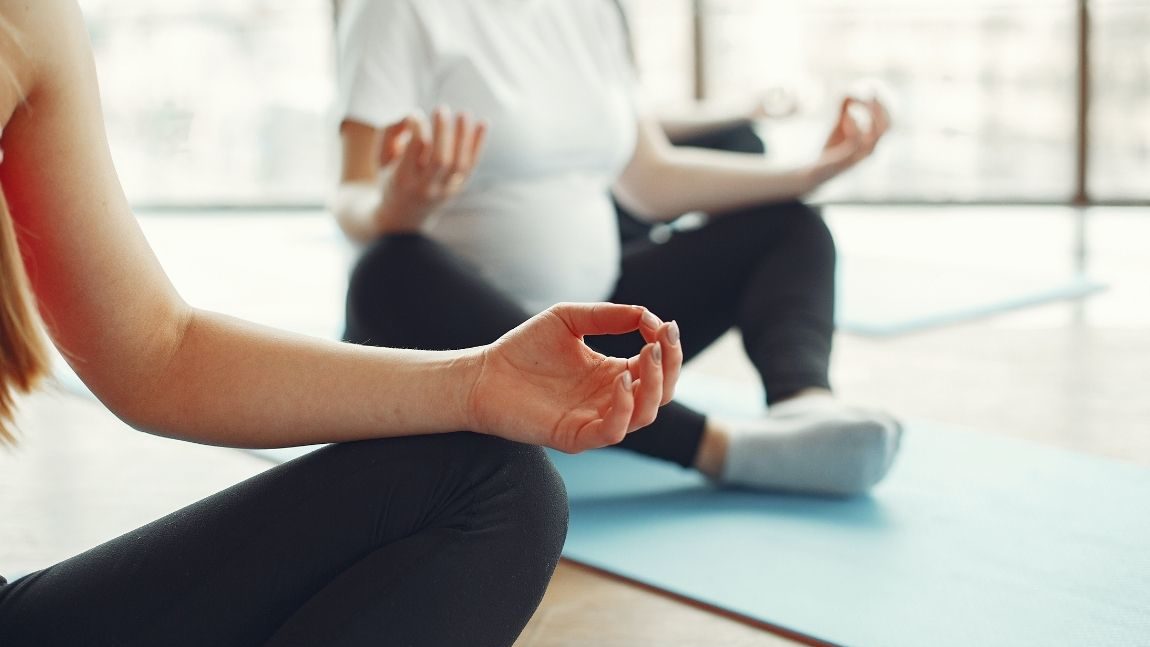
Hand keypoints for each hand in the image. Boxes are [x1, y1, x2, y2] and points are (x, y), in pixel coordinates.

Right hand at [374, 107, 487, 232]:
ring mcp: (444, 190)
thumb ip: (389, 131)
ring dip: (464, 137)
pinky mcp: (458, 189)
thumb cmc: (391, 176)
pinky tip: (483, 123)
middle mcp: (424, 187)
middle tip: (441, 109)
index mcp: (402, 179)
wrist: (404, 215)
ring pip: (459, 164)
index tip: (416, 114)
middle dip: (443, 132)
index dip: (418, 128)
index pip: (415, 150)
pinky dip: (478, 144)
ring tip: (463, 114)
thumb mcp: (381, 157)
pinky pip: (471, 166)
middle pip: (441, 160)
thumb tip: (414, 114)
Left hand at [467, 303, 682, 453]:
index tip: (664, 324)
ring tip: (646, 353)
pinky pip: (612, 432)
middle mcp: (610, 400)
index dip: (667, 348)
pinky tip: (619, 380)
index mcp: (612, 375)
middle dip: (669, 366)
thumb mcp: (570, 318)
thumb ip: (608, 316)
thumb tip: (649, 315)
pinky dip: (624, 409)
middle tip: (661, 339)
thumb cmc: (524, 348)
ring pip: (644, 415)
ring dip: (654, 386)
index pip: (656, 367)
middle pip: (661, 393)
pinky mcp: (575, 436)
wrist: (482, 375)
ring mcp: (595, 420)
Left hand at [811, 96, 889, 184]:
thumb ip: (845, 109)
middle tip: (870, 92)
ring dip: (869, 114)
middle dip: (880, 107)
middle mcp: (870, 149)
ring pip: (875, 135)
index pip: (887, 121)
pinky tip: (846, 115)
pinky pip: (855, 141)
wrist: (816, 171)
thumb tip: (848, 92)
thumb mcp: (839, 125)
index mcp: (872, 141)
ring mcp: (859, 156)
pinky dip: (853, 125)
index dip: (883, 104)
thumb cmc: (831, 148)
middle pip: (886, 126)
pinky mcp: (846, 159)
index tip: (872, 89)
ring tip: (858, 100)